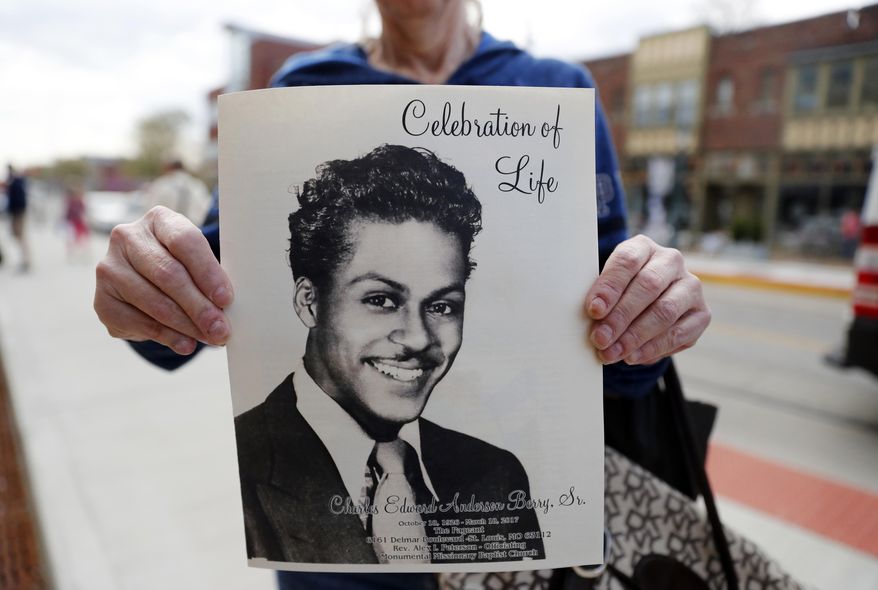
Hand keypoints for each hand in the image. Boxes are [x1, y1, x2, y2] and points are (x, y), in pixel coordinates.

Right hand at [94, 206, 233, 354]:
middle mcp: (127, 237)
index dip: (207, 272)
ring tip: (210, 339)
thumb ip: (210, 277)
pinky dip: (166, 336)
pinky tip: (185, 344)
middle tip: (221, 329)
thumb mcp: (198, 261)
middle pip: (168, 274)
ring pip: (154, 301)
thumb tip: (225, 310)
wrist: (146, 281)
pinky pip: (138, 322)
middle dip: (199, 307)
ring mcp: (110, 268)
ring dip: (186, 325)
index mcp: (159, 220)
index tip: (226, 299)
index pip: (184, 241)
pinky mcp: (102, 299)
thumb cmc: (184, 267)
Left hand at [585, 235, 709, 364]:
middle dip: (620, 316)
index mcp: (643, 247)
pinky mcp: (702, 313)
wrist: (648, 304)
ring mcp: (690, 287)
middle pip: (648, 286)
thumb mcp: (607, 287)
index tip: (594, 310)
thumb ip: (601, 297)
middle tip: (600, 338)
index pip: (627, 261)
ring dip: (635, 336)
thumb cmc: (619, 293)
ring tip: (612, 353)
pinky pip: (679, 334)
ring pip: (664, 311)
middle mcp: (671, 261)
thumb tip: (594, 316)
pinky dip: (653, 348)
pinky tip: (632, 357)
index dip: (610, 286)